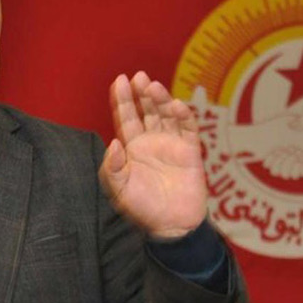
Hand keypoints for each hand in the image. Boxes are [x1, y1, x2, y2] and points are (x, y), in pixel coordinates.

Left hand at [98, 72, 207, 238]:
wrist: (171, 225)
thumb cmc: (141, 207)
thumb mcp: (119, 188)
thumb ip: (112, 167)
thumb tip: (114, 142)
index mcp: (132, 146)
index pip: (126, 117)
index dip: (123, 99)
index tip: (119, 81)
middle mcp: (152, 141)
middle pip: (146, 110)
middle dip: (141, 93)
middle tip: (138, 76)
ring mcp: (172, 144)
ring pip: (166, 115)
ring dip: (160, 99)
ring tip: (152, 86)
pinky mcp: (190, 152)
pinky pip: (188, 129)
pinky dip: (183, 116)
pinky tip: (176, 105)